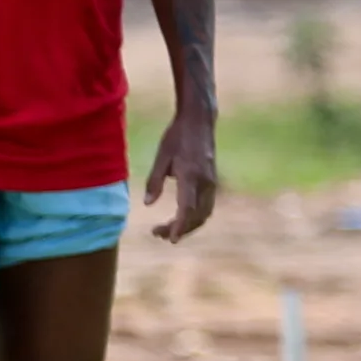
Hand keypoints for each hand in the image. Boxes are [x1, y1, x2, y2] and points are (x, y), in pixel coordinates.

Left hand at [144, 106, 218, 242]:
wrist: (199, 121)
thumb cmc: (177, 136)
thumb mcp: (161, 156)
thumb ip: (154, 181)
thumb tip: (148, 204)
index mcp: (191, 175)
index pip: (187, 208)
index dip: (180, 226)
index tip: (171, 239)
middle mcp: (205, 182)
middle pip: (196, 216)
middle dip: (179, 230)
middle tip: (156, 234)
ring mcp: (211, 183)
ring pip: (204, 214)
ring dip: (188, 226)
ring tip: (166, 230)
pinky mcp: (212, 182)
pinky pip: (207, 207)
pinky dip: (195, 218)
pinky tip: (180, 219)